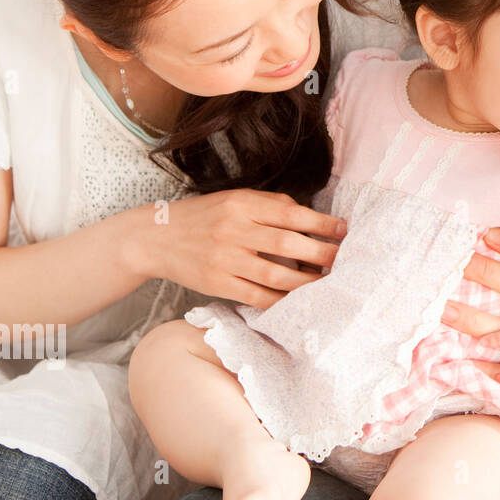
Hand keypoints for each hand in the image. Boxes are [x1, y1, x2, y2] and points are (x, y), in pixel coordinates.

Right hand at [134, 188, 346, 308]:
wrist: (155, 237)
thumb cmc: (204, 216)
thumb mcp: (234, 199)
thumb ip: (270, 205)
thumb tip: (310, 217)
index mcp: (242, 204)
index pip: (290, 213)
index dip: (321, 223)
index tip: (344, 230)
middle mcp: (234, 230)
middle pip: (287, 244)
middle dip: (322, 253)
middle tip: (343, 260)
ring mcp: (224, 259)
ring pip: (276, 275)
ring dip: (306, 281)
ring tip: (325, 282)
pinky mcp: (217, 283)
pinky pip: (256, 296)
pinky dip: (280, 300)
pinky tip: (297, 299)